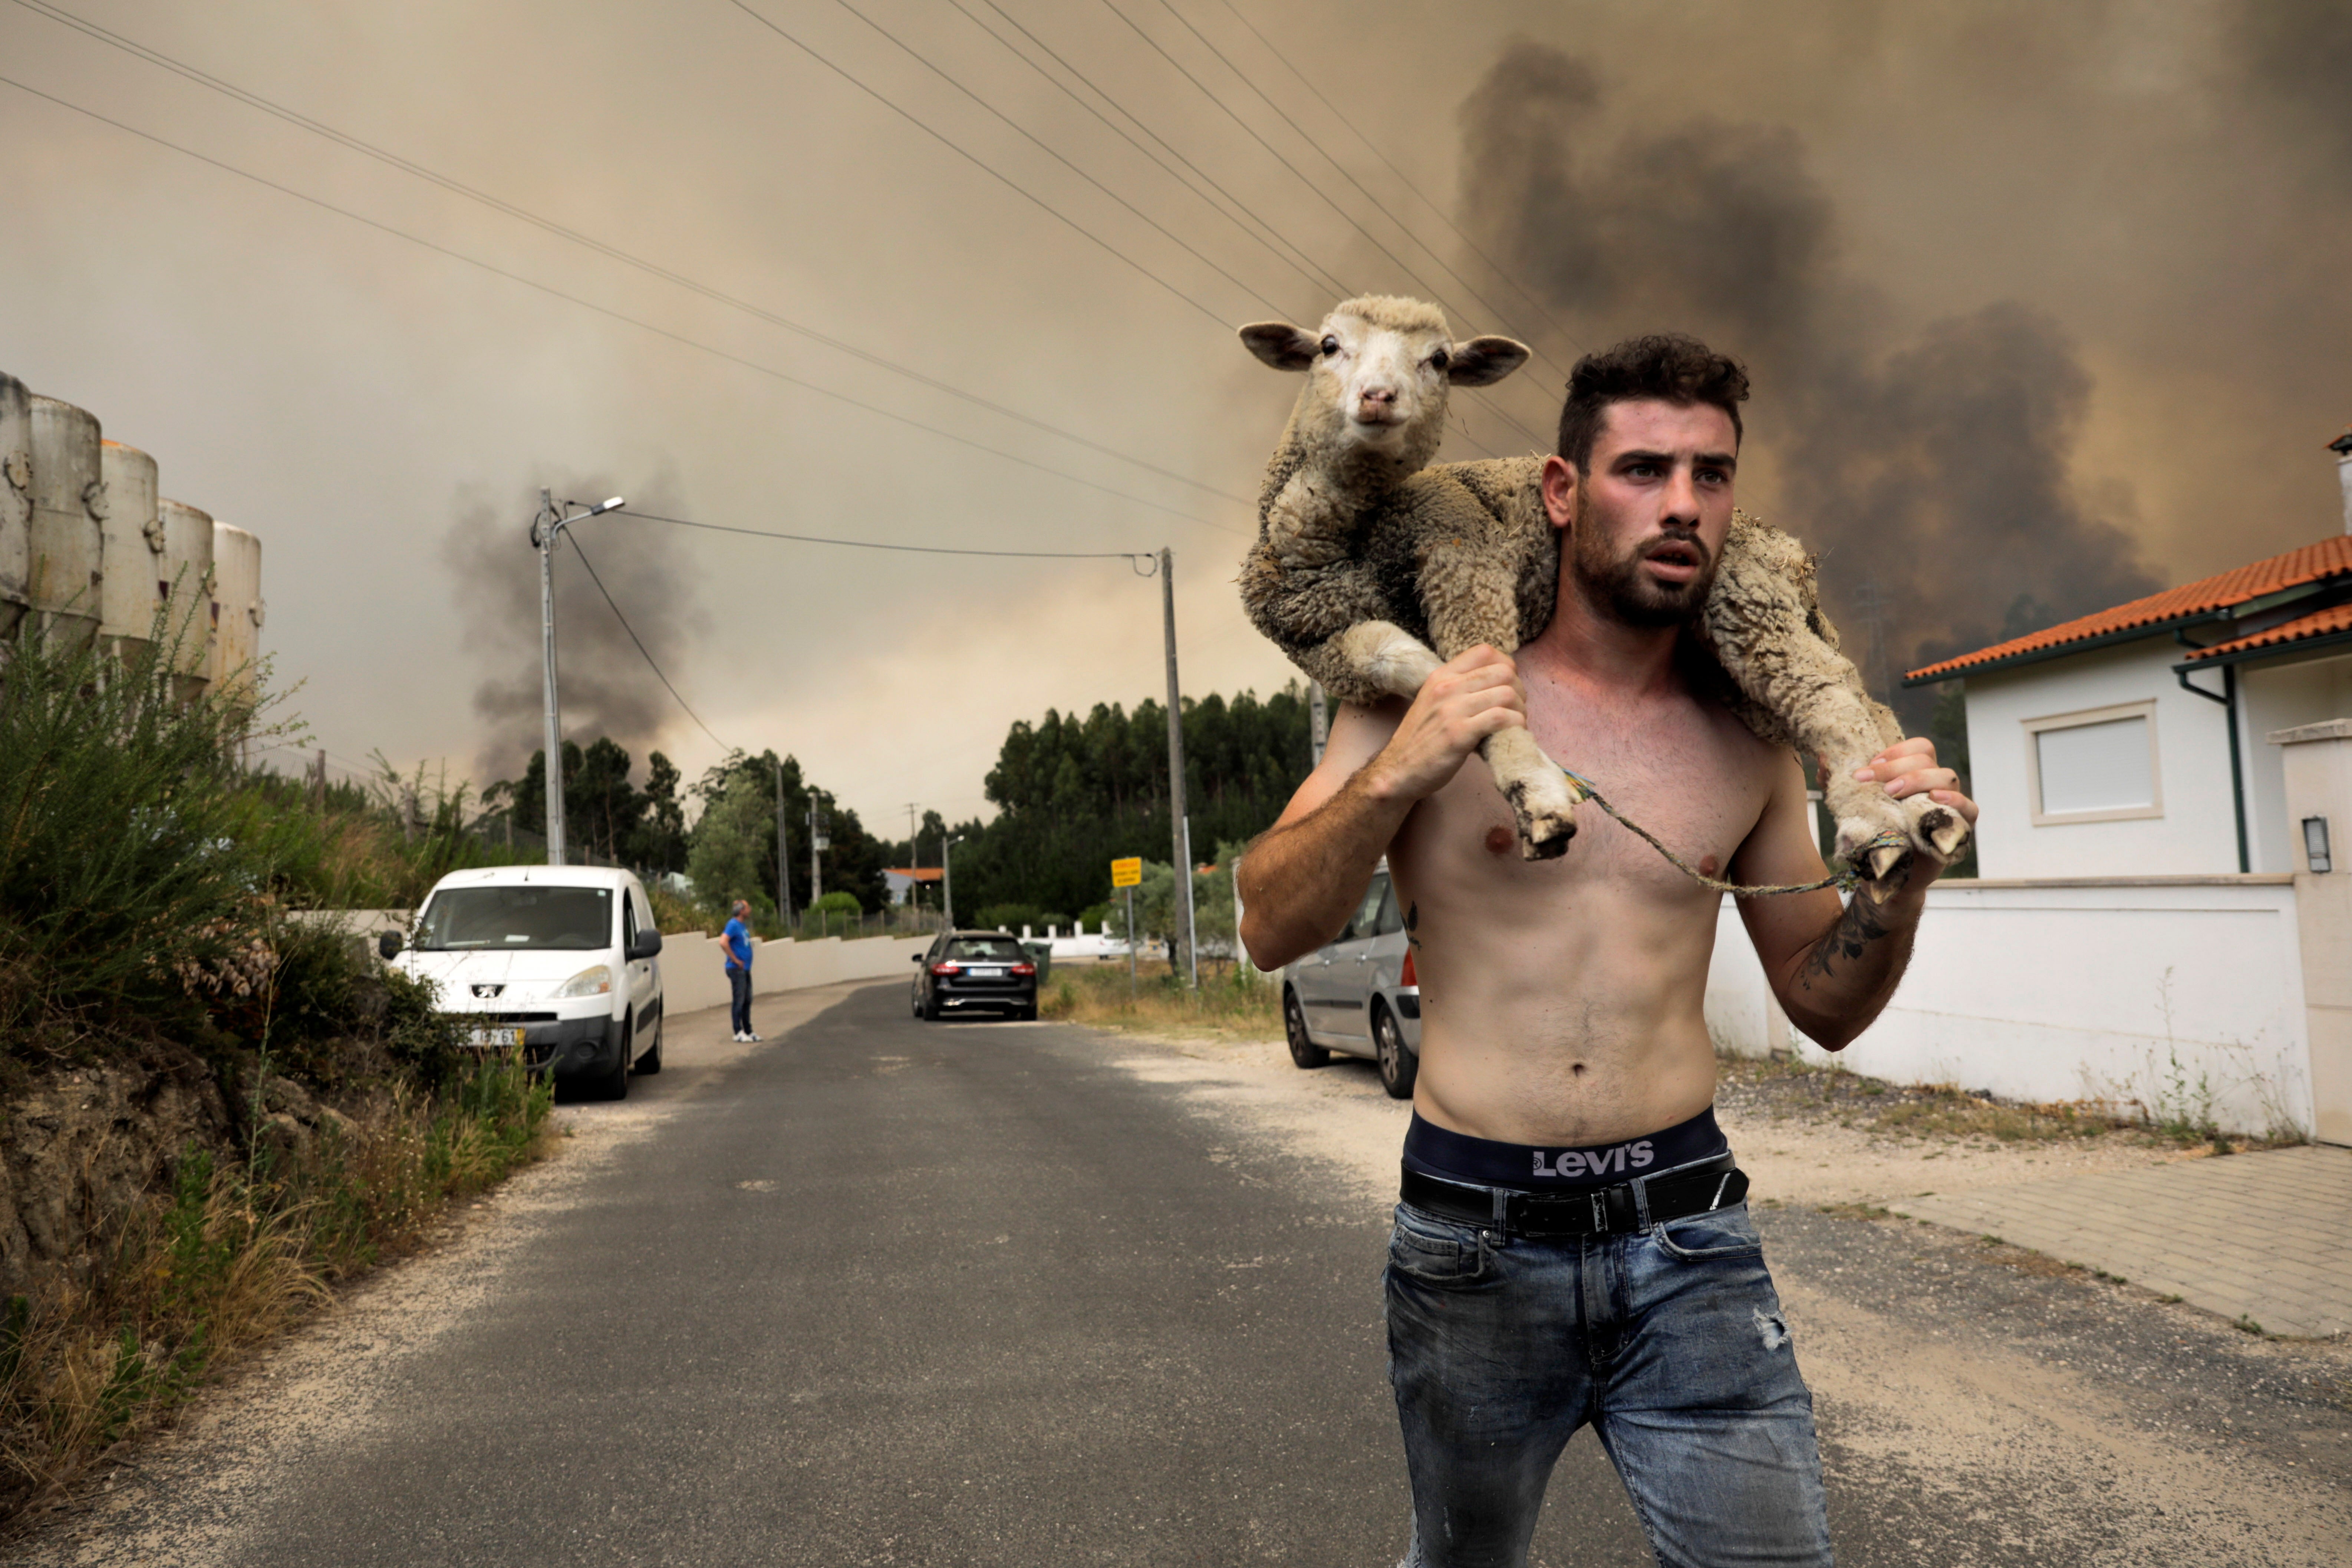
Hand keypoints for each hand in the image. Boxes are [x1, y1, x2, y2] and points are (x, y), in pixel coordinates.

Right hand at [1365, 644, 1526, 803]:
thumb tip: (1499, 683)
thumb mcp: (1434, 702)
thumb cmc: (1422, 740)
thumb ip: (1460, 689)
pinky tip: (1509, 735)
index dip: (1506, 666)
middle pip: (1504, 672)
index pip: (1485, 651)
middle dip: (1519, 691)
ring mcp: (1451, 710)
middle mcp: (1446, 687)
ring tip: (1514, 725)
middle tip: (1515, 710)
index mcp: (1441, 676)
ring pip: (1507, 694)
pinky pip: (1501, 718)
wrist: (1397, 771)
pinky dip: (1514, 726)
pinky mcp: (1458, 734)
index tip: (1507, 687)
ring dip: (1519, 711)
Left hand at [1851, 737, 1979, 884]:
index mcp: (1914, 775)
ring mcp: (1949, 804)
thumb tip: (1822, 758)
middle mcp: (1935, 785)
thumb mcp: (1852, 809)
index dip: (1895, 751)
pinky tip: (1935, 798)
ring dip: (1918, 779)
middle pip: (1927, 759)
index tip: (1868, 766)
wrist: (1886, 876)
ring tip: (1892, 792)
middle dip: (1897, 766)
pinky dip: (1955, 800)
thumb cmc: (1873, 837)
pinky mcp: (1959, 827)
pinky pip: (1969, 807)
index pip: (1918, 748)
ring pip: (1947, 776)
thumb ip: (1837, 784)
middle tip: (1871, 781)